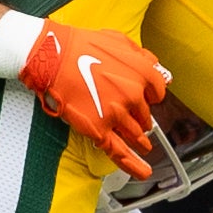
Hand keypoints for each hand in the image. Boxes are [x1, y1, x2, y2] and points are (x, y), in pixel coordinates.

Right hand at [20, 20, 170, 178]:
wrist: (53, 56)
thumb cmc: (82, 45)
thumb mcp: (119, 40)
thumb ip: (143, 57)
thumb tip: (159, 71)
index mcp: (143, 72)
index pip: (157, 92)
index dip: (150, 95)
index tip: (145, 97)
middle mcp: (134, 95)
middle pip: (145, 115)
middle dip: (139, 116)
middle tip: (130, 116)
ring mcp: (117, 114)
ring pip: (136, 134)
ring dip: (140, 140)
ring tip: (143, 146)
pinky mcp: (99, 129)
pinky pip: (120, 151)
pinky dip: (133, 164)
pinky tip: (143, 172)